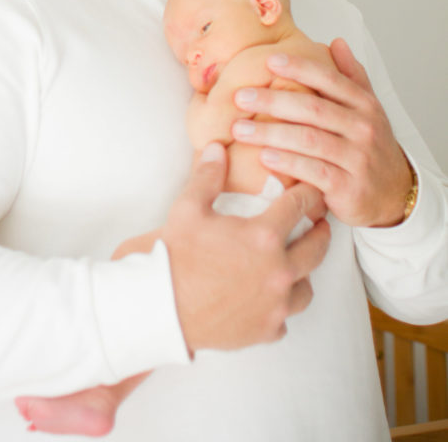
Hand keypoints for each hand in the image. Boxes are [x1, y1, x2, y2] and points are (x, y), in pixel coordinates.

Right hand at [162, 142, 329, 353]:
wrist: (159, 307)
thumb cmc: (174, 255)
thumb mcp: (189, 208)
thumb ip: (208, 176)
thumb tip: (217, 149)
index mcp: (264, 237)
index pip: (298, 206)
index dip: (308, 194)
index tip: (313, 190)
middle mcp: (279, 271)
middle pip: (316, 248)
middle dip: (320, 232)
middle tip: (319, 224)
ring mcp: (275, 305)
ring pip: (306, 288)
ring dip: (304, 273)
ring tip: (296, 263)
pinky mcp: (265, 330)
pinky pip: (284, 317)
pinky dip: (280, 306)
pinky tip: (268, 298)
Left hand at [231, 39, 412, 227]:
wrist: (395, 193)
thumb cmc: (370, 145)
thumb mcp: (367, 109)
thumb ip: (351, 75)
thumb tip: (335, 41)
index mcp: (365, 104)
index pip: (330, 79)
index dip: (299, 68)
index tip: (269, 61)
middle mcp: (363, 128)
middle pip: (313, 109)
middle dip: (272, 101)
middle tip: (240, 96)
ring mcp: (358, 158)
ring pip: (309, 140)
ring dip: (270, 133)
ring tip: (239, 129)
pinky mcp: (349, 188)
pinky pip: (313, 171)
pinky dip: (287, 163)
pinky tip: (264, 156)